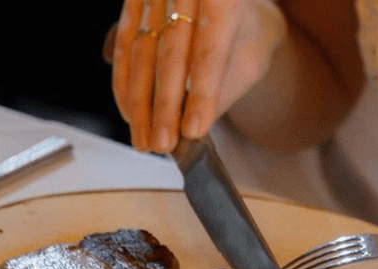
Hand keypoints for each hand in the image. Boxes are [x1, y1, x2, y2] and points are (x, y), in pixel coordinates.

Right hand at [109, 0, 286, 152]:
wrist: (237, 1)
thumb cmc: (249, 33)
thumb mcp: (252, 60)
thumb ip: (226, 89)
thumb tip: (191, 131)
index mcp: (224, 1)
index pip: (210, 52)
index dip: (201, 94)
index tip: (193, 131)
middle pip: (171, 54)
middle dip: (164, 106)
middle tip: (162, 145)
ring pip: (141, 53)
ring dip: (139, 103)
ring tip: (145, 141)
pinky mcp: (135, 1)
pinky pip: (124, 46)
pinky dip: (125, 85)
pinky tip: (131, 117)